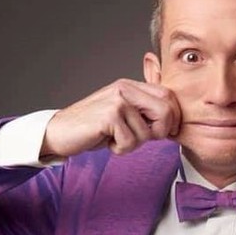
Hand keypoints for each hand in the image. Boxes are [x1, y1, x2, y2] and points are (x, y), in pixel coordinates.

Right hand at [41, 79, 180, 157]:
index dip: (173, 118)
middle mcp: (125, 88)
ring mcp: (117, 101)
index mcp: (131, 85)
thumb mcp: (123, 115)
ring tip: (115, 138)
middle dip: (159, 132)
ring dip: (133, 144)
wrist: (60, 132)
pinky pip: (130, 141)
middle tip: (139, 138)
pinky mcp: (109, 116)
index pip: (168, 96)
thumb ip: (144, 112)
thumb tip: (175, 124)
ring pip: (148, 132)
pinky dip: (120, 149)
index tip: (165, 132)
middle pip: (166, 111)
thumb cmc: (94, 128)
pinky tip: (106, 141)